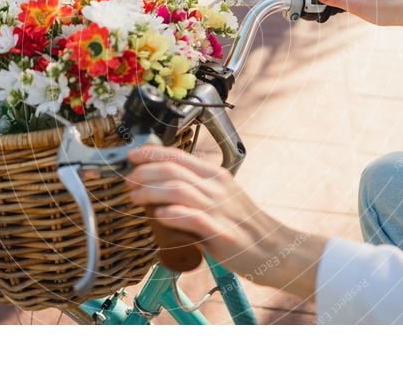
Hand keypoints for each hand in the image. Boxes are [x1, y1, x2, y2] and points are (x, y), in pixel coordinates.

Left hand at [126, 145, 326, 299]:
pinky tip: (159, 216)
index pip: (178, 156)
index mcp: (216, 175)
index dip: (151, 154)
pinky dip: (173, 215)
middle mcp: (217, 187)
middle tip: (128, 183)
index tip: (132, 156)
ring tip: (135, 198)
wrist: (274, 248)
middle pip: (173, 171)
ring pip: (178, 190)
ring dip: (151, 192)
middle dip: (144, 173)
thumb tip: (163, 189)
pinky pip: (193, 219)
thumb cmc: (244, 225)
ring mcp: (220, 209)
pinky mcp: (222, 233)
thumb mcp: (222, 197)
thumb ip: (197, 190)